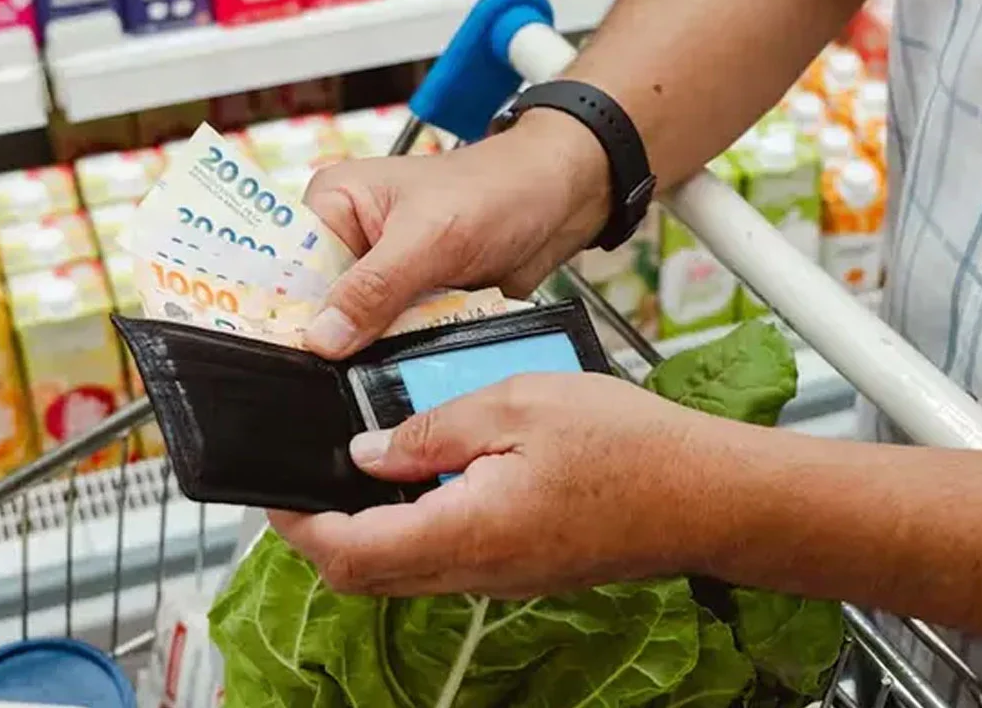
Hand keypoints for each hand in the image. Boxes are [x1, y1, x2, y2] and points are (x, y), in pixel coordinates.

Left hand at [268, 372, 741, 597]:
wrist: (706, 495)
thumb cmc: (628, 445)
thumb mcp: (515, 404)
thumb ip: (429, 431)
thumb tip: (366, 452)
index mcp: (464, 531)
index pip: (349, 552)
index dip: (298, 526)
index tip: (275, 490)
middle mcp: (474, 570)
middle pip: (365, 575)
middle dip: (321, 534)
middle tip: (306, 478)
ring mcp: (497, 577)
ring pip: (401, 571)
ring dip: (364, 531)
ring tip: (360, 467)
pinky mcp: (517, 568)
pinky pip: (441, 559)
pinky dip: (409, 527)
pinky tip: (424, 474)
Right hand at [301, 110, 611, 357]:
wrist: (560, 202)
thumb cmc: (496, 192)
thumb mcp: (429, 238)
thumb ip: (374, 288)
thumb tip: (321, 339)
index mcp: (332, 205)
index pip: (284, 269)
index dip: (282, 315)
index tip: (283, 361)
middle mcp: (347, 243)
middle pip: (314, 309)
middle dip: (329, 344)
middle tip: (324, 384)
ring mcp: (379, 279)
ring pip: (354, 334)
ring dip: (367, 355)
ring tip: (363, 383)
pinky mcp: (409, 307)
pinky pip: (390, 343)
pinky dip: (398, 358)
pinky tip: (397, 375)